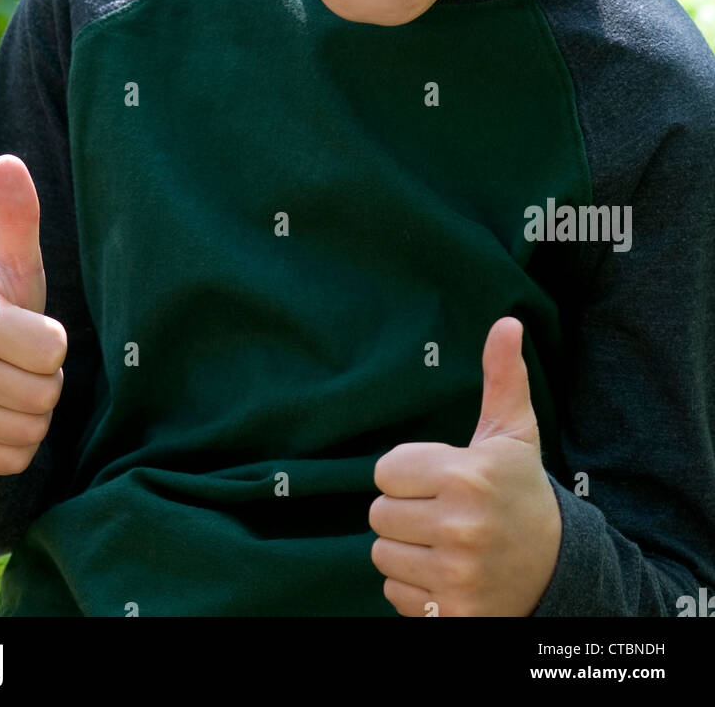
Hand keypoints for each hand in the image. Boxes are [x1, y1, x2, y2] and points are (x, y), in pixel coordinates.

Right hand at [0, 154, 66, 475]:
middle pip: (46, 393)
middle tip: (22, 359)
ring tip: (13, 382)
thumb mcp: (12, 259)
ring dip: (36, 411)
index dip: (53, 340)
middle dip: (46, 378)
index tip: (29, 329)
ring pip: (33, 429)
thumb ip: (19, 214)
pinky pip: (17, 459)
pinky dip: (20, 442)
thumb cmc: (1, 303)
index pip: (54, 348)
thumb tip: (9, 160)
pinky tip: (3, 414)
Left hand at [368, 316, 561, 615]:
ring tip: (442, 543)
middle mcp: (461, 527)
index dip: (407, 473)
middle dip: (404, 510)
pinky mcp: (451, 613)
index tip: (438, 478)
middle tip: (441, 511)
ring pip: (382, 553)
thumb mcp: (512, 435)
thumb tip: (506, 321)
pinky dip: (413, 588)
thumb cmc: (521, 492)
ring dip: (405, 549)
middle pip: (378, 513)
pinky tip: (445, 575)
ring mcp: (456, 575)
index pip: (384, 470)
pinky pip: (395, 593)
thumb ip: (503, 378)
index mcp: (468, 476)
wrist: (558, 571)